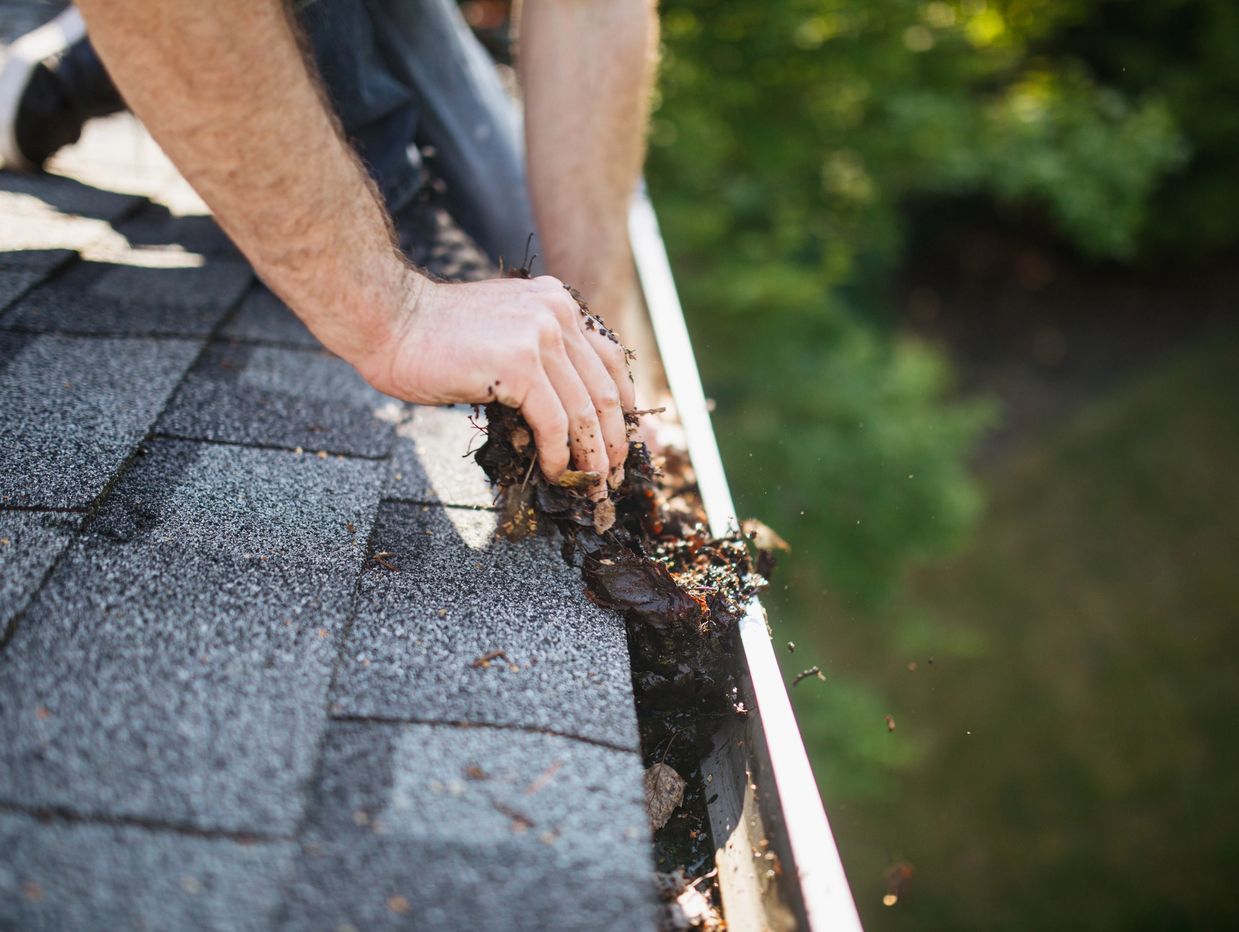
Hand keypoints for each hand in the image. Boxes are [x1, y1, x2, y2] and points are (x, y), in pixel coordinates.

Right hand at [360, 272, 635, 494]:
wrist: (390, 321)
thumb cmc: (433, 336)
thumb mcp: (503, 333)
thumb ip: (539, 354)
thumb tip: (566, 407)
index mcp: (557, 301)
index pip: (609, 360)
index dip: (622, 407)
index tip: (620, 441)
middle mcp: (557, 312)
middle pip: (605, 389)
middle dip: (614, 441)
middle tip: (613, 477)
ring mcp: (541, 335)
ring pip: (585, 410)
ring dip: (592, 457)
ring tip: (590, 487)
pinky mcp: (520, 364)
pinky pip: (554, 422)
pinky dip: (558, 454)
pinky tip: (554, 473)